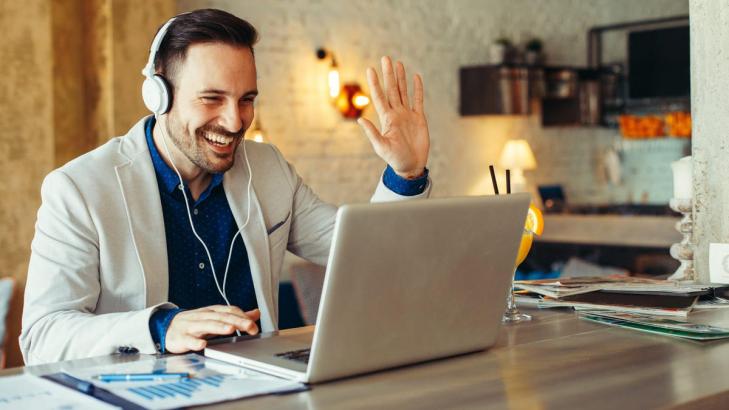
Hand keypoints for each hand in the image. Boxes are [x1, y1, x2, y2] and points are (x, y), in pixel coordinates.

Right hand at [164, 305, 259, 352]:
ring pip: (206, 325)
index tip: (254, 326)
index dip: (243, 317)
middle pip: (221, 317)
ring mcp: (191, 326)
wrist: (167, 327)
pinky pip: (188, 340)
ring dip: (219, 327)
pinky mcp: (181, 338)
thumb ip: (236, 316)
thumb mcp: (216, 318)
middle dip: (237, 321)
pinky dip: (195, 342)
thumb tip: (256, 313)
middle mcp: (203, 317)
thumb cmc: (195, 323)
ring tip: (230, 329)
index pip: (230, 311)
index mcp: (212, 312)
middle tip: (250, 327)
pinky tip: (202, 345)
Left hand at [358, 56, 429, 178]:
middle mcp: (396, 113)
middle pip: (392, 89)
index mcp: (386, 119)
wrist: (411, 166)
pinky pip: (418, 100)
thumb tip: (360, 120)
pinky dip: (417, 89)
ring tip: (398, 63)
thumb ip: (372, 133)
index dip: (375, 83)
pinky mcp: (419, 118)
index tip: (370, 69)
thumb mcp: (381, 147)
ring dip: (401, 78)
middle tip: (385, 58)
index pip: (379, 97)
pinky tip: (416, 77)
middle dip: (388, 74)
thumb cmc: (395, 159)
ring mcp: (407, 114)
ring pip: (403, 91)